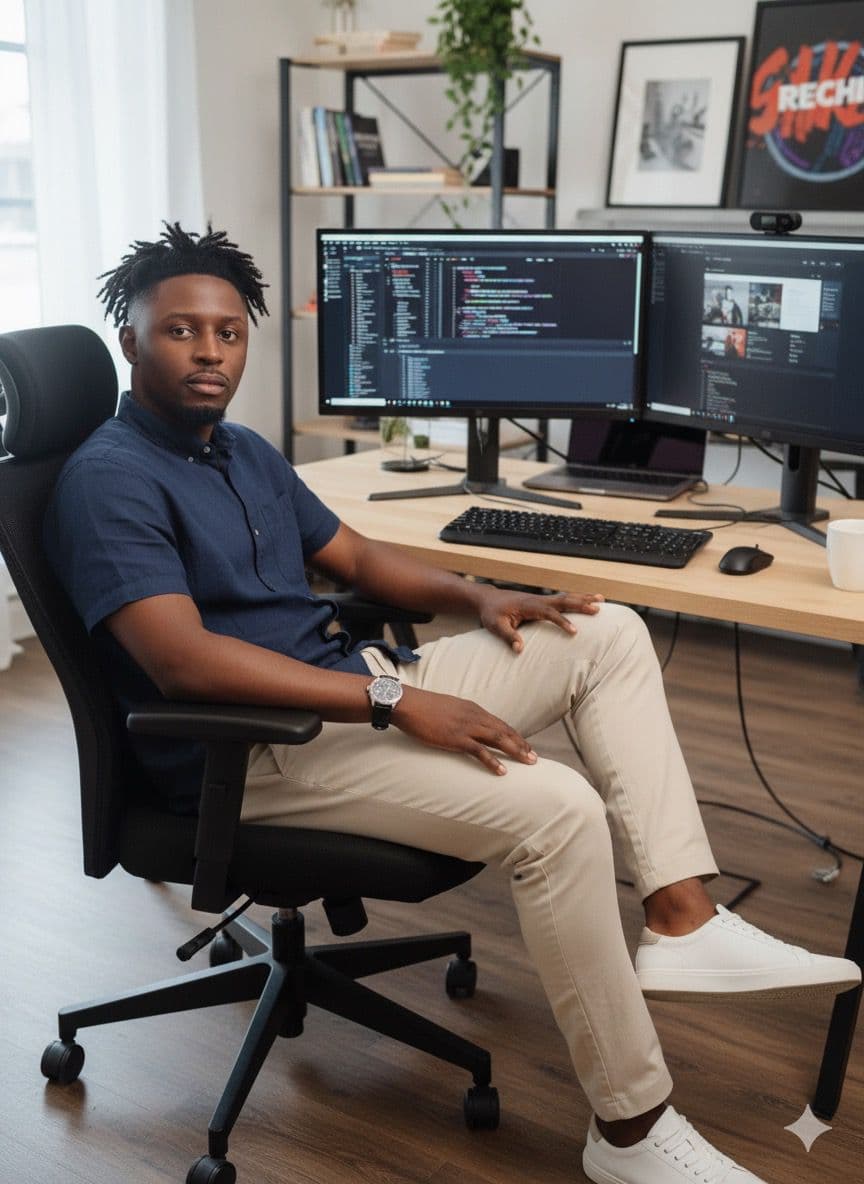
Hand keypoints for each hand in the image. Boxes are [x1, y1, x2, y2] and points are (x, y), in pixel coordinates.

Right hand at [393, 686, 535, 775]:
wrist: (408, 703)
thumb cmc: (423, 707)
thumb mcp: (448, 708)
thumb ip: (460, 716)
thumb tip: (466, 727)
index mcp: (473, 708)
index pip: (500, 723)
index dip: (514, 735)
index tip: (525, 746)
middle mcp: (474, 716)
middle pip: (504, 731)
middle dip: (522, 744)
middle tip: (535, 758)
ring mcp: (466, 727)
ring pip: (498, 739)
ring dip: (516, 751)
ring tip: (529, 763)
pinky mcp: (456, 738)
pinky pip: (479, 751)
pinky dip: (493, 762)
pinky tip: (502, 772)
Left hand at [476, 588, 603, 652]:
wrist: (488, 599)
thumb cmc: (491, 613)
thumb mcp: (495, 626)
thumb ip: (507, 636)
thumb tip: (520, 649)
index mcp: (528, 605)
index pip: (549, 613)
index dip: (562, 622)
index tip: (575, 632)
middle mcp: (538, 600)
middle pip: (563, 600)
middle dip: (580, 605)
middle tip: (598, 610)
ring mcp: (541, 599)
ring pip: (566, 597)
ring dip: (583, 598)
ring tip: (602, 600)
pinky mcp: (542, 601)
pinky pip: (562, 599)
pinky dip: (576, 598)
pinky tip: (587, 600)